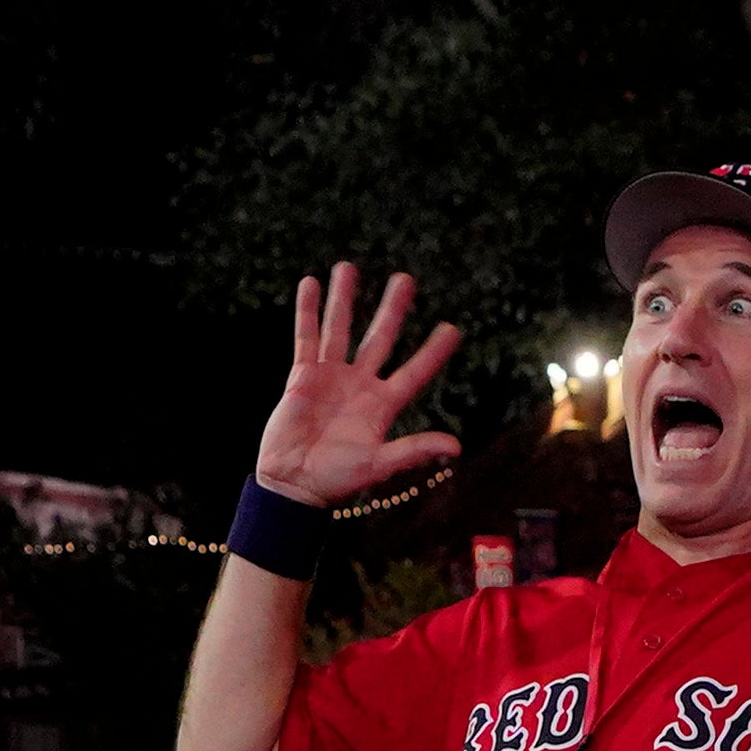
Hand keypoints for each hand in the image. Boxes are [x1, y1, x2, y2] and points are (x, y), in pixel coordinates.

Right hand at [252, 264, 461, 502]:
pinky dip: (307, 311)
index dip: (433, 352)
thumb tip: (456, 446)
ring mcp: (330, 377)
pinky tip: (310, 284)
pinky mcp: (302, 375)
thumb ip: (414, 451)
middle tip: (405, 279)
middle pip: (380, 338)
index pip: (414, 371)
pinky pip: (305, 336)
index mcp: (382, 405)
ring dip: (344, 298)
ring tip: (348, 267)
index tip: (452, 329)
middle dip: (392, 309)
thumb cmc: (336, 480)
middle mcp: (359, 385)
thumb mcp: (378, 465)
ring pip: (340, 328)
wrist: (293, 483)